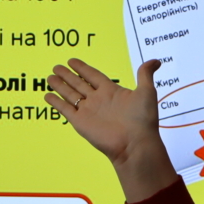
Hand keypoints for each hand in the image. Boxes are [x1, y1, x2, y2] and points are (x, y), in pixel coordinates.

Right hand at [45, 58, 177, 201]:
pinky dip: (56, 102)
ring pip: (70, 94)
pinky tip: (47, 96)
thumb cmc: (143, 120)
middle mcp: (98, 100)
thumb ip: (145, 74)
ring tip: (50, 77)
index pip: (93, 76)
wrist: (134, 143)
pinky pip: (65, 109)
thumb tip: (156, 61)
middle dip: (67, 75)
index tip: (72, 60)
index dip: (82, 68)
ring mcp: (88, 111)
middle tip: (56, 66)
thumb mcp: (146, 92)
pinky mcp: (80, 122)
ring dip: (60, 86)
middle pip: (79, 84)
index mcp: (111, 91)